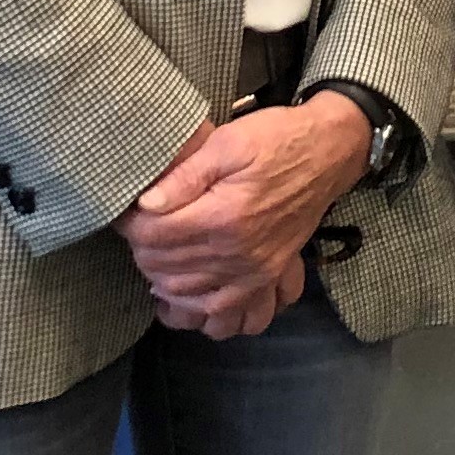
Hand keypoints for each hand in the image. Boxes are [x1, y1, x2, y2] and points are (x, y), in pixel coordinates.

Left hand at [118, 97, 373, 335]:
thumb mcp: (229, 142)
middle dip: (141, 250)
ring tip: (154, 255)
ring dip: (161, 279)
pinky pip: (225, 314)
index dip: (130, 224)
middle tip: (138, 229)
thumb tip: (145, 202)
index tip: (126, 211)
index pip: (153, 236)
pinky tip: (183, 292)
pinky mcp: (266, 277)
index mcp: (223, 216)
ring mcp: (253, 272)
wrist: (329, 153)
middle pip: (164, 268)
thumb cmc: (278, 140)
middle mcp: (237, 253)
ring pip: (186, 295)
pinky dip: (197, 310)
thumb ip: (185, 175)